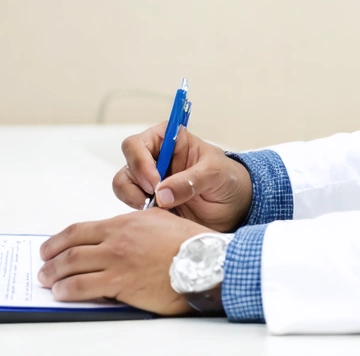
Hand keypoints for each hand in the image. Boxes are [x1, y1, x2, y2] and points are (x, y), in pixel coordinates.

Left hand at [38, 209, 206, 313]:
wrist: (203, 261)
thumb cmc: (188, 244)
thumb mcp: (159, 221)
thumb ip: (136, 226)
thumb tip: (121, 234)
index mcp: (124, 223)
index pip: (80, 229)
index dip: (59, 240)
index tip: (50, 247)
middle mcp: (116, 239)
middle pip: (71, 248)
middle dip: (51, 258)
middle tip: (43, 266)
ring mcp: (116, 261)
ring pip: (72, 266)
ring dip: (54, 275)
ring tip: (48, 282)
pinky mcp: (120, 283)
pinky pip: (82, 286)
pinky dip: (67, 290)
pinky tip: (62, 293)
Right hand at [113, 125, 251, 231]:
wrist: (235, 208)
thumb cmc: (228, 179)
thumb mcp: (215, 174)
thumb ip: (190, 181)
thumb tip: (162, 193)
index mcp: (168, 141)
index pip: (137, 144)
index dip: (140, 162)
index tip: (155, 182)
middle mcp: (154, 159)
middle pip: (126, 166)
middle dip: (134, 184)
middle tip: (154, 199)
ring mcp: (150, 182)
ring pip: (123, 187)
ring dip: (134, 200)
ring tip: (158, 210)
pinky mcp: (151, 204)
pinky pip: (132, 208)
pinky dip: (140, 215)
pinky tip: (160, 218)